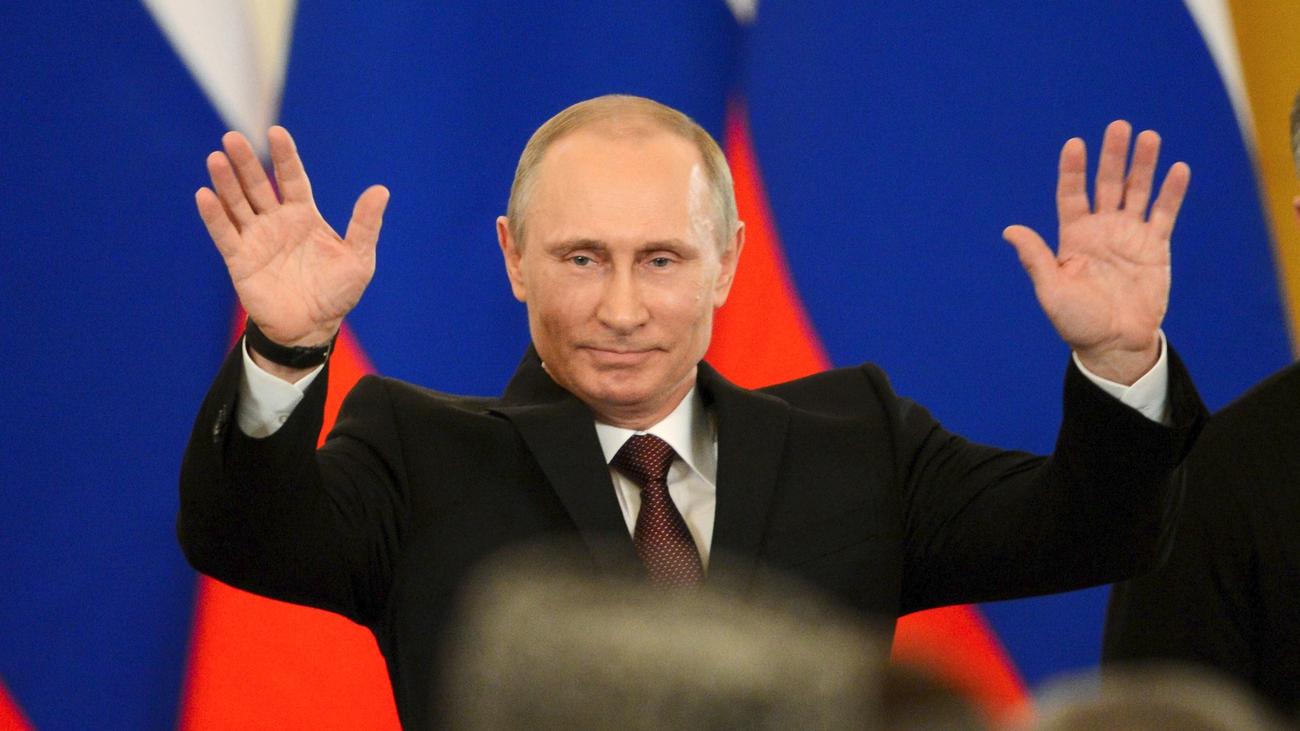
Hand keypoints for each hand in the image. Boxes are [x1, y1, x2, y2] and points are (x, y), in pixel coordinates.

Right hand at [195, 126, 388, 349]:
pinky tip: (205, 194)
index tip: (276, 132)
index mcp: (304, 216)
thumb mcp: (358, 258)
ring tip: (215, 159)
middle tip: (233, 137)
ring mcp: (256, 239)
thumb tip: (381, 190)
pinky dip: (214, 216)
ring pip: (237, 204)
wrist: (312, 328)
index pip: (292, 178)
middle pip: (259, 185)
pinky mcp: (240, 259)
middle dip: (247, 162)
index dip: (285, 156)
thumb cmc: (337, 293)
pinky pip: (225, 234)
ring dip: (226, 182)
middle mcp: (277, 222)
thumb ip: (365, 224)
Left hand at [1003, 120, 1188, 384]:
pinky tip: (1178, 169)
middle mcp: (1101, 229)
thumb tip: (1009, 230)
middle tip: (1119, 126)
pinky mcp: (1155, 247)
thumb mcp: (1051, 290)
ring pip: (1137, 191)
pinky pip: (1165, 213)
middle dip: (1112, 156)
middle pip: (1107, 184)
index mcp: (1073, 237)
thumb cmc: (1077, 321)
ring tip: (1149, 136)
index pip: (1072, 194)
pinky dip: (1172, 192)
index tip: (1075, 144)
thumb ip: (1035, 258)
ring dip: (1143, 165)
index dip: (1073, 170)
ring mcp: (1129, 235)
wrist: (1115, 343)